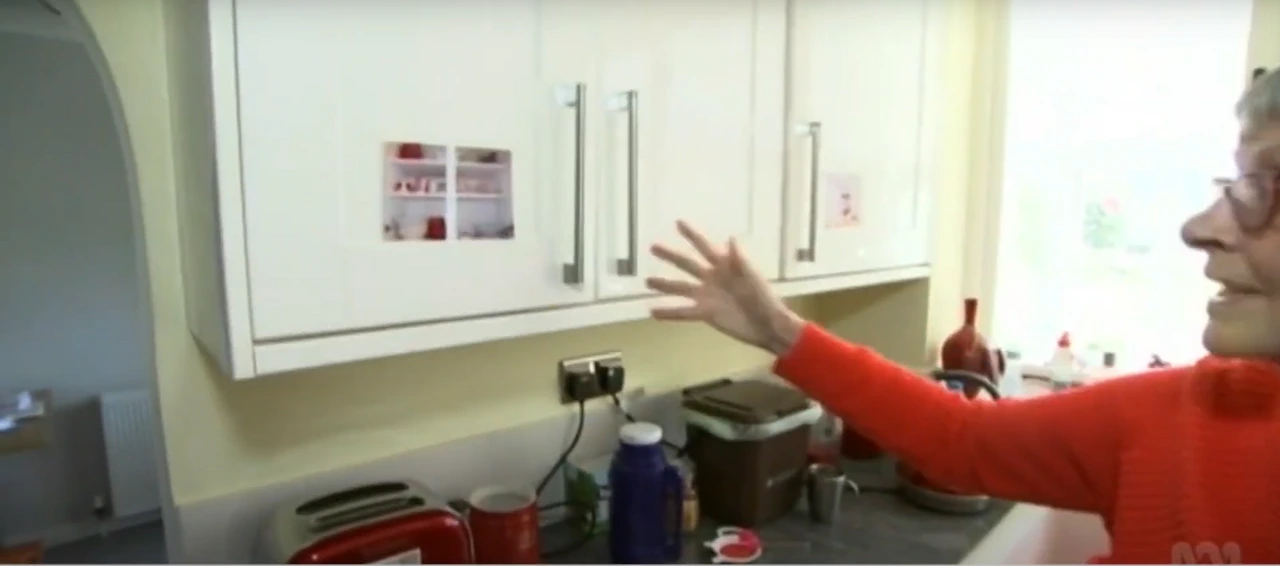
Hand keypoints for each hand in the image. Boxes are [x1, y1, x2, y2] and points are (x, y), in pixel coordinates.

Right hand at [646, 221, 804, 355]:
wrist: (767, 324)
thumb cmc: (763, 298)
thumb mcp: (753, 277)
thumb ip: (740, 260)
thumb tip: (731, 239)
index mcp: (724, 266)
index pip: (705, 247)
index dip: (692, 235)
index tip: (678, 223)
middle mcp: (712, 278)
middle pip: (687, 264)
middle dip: (670, 255)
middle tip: (653, 247)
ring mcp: (707, 296)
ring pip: (681, 288)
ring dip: (664, 285)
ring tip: (647, 281)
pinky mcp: (705, 314)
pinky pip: (683, 312)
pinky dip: (668, 313)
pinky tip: (653, 312)